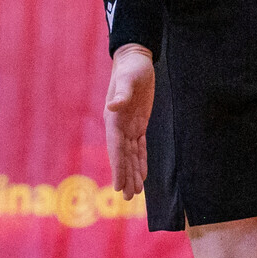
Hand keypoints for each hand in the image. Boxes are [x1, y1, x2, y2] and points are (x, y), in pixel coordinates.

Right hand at [104, 45, 155, 196]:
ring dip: (133, 173)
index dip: (118, 168)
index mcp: (114, 119)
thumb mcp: (128, 78)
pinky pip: (139, 147)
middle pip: (122, 156)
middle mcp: (119, 126)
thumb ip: (122, 93)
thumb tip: (113, 107)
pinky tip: (142, 176)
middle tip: (129, 198)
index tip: (119, 186)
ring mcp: (128, 126)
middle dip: (125, 176)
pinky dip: (141, 161)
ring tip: (135, 194)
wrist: (134, 60)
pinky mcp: (138, 124)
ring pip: (131, 155)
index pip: (116, 148)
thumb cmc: (131, 68)